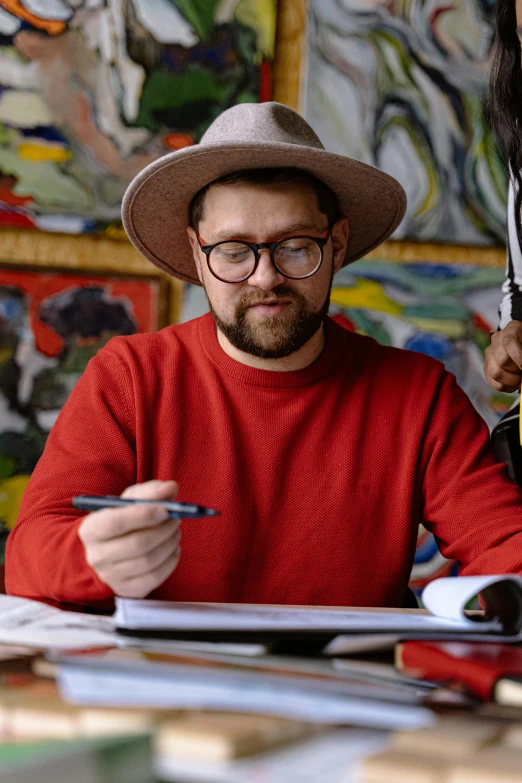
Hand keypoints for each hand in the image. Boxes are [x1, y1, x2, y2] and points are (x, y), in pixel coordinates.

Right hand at [78, 480, 180, 597]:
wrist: (108, 551)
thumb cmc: (121, 521)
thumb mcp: (129, 501)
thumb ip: (150, 491)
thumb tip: (170, 488)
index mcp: (91, 529)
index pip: (115, 522)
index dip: (143, 515)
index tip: (165, 509)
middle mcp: (97, 555)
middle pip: (137, 544)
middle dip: (163, 529)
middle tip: (176, 518)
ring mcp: (111, 576)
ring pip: (149, 561)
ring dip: (169, 543)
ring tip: (174, 531)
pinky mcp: (127, 589)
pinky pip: (156, 577)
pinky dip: (171, 560)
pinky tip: (172, 548)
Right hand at [484, 321, 521, 391]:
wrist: (521, 344)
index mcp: (512, 329)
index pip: (510, 342)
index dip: (518, 357)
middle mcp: (497, 340)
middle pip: (502, 360)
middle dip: (516, 370)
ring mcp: (489, 353)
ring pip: (495, 372)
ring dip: (511, 380)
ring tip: (519, 379)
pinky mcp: (486, 366)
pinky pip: (492, 381)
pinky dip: (505, 387)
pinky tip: (513, 385)